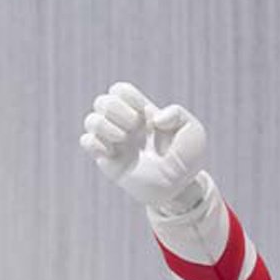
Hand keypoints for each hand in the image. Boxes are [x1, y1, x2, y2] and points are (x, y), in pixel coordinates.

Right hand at [80, 81, 206, 208]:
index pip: (120, 90)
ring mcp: (114, 143)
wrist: (177, 190)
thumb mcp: (193, 132)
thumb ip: (178, 113)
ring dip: (106, 126)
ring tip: (123, 139)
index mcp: (141, 114)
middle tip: (135, 127)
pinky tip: (111, 152)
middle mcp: (124, 126)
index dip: (128, 96)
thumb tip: (153, 119)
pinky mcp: (107, 160)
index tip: (145, 113)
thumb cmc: (186, 161)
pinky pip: (86, 141)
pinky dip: (95, 142)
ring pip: (91, 120)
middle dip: (117, 110)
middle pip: (102, 101)